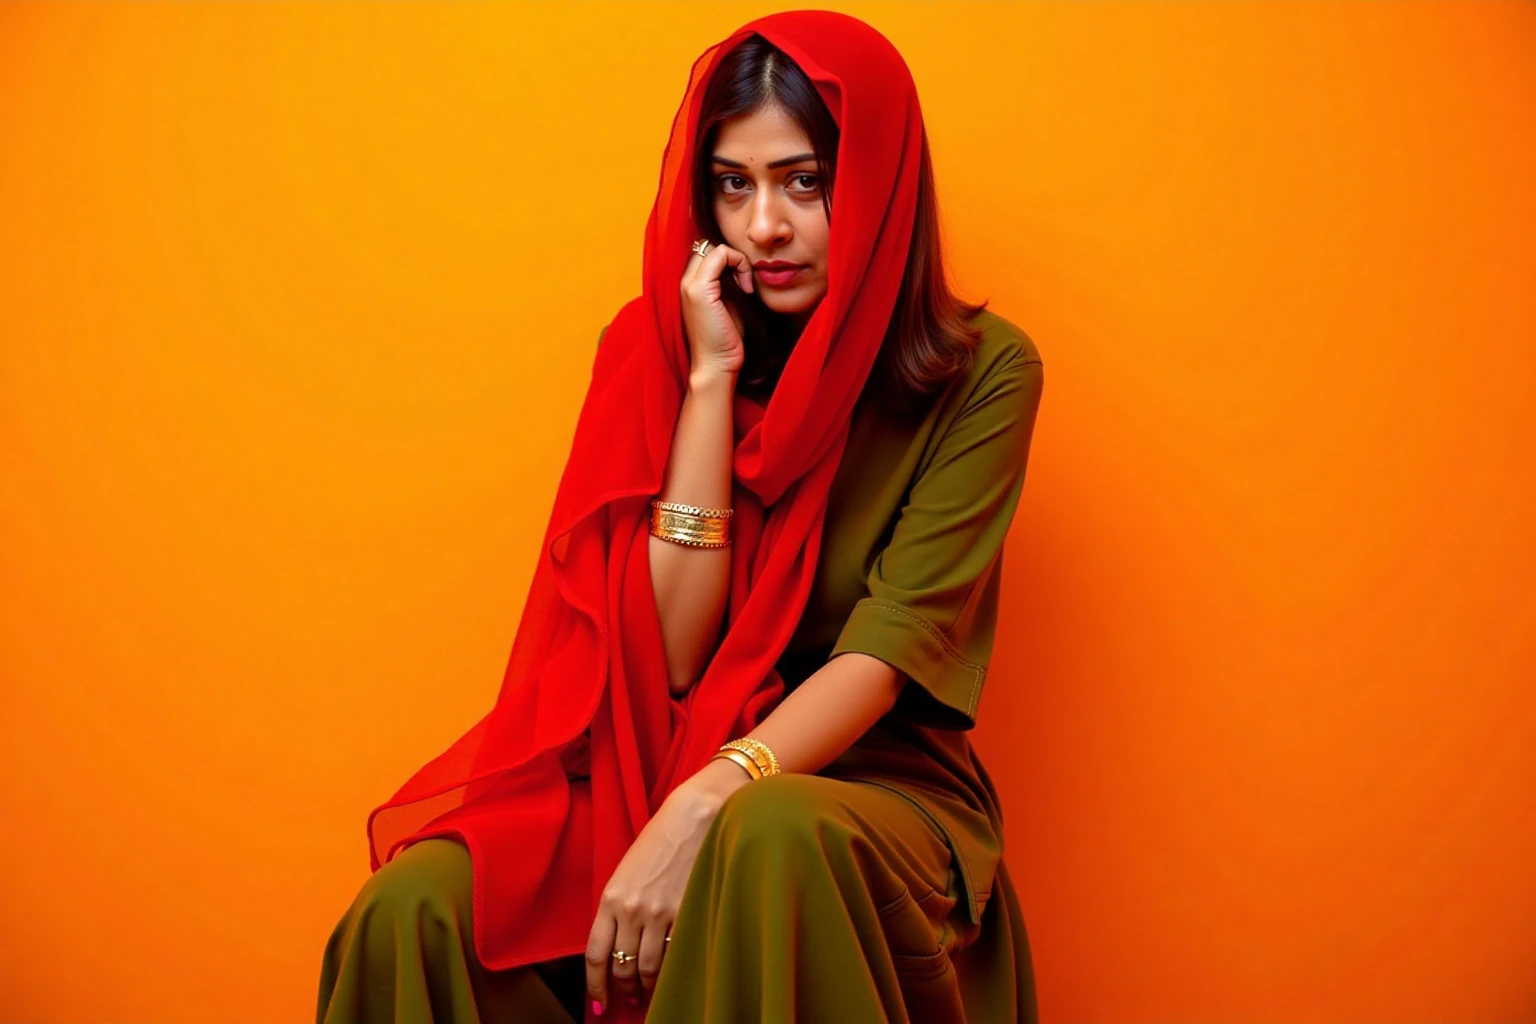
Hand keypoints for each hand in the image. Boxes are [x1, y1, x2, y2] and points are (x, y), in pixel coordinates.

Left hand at [585, 757, 752, 1011]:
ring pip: (650, 968)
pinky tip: (674, 974)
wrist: (696, 815)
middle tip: (630, 996)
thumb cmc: (662, 837)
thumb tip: (620, 943)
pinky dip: (674, 971)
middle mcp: (632, 909)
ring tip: (652, 990)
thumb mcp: (628, 869)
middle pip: (622, 966)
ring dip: (649, 986)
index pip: (596, 954)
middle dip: (625, 987)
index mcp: (611, 897)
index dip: (596, 984)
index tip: (600, 1001)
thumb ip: (620, 905)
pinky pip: (676, 955)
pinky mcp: (688, 913)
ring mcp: (661, 914)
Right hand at [680, 240, 753, 380]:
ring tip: (745, 286)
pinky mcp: (698, 290)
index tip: (743, 283)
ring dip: (736, 260)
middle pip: (708, 246)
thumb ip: (728, 282)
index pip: (705, 252)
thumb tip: (741, 264)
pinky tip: (746, 289)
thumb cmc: (725, 339)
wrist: (716, 365)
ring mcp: (688, 284)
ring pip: (713, 246)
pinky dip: (739, 263)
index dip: (728, 260)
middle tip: (745, 283)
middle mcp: (683, 281)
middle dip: (732, 258)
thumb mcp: (728, 303)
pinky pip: (720, 253)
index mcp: (688, 284)